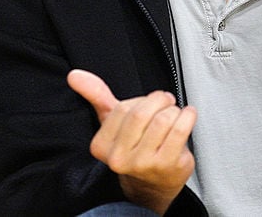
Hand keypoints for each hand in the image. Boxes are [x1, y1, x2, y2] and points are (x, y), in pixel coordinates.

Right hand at [67, 69, 196, 214]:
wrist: (152, 185)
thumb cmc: (133, 148)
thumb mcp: (111, 122)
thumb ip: (95, 95)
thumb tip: (75, 76)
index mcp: (101, 146)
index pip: (122, 109)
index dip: (140, 100)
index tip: (148, 102)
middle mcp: (120, 159)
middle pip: (141, 114)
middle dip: (158, 100)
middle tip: (165, 100)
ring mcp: (144, 164)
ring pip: (162, 120)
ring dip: (173, 110)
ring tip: (174, 112)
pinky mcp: (168, 166)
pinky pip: (179, 131)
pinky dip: (187, 117)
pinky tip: (187, 115)